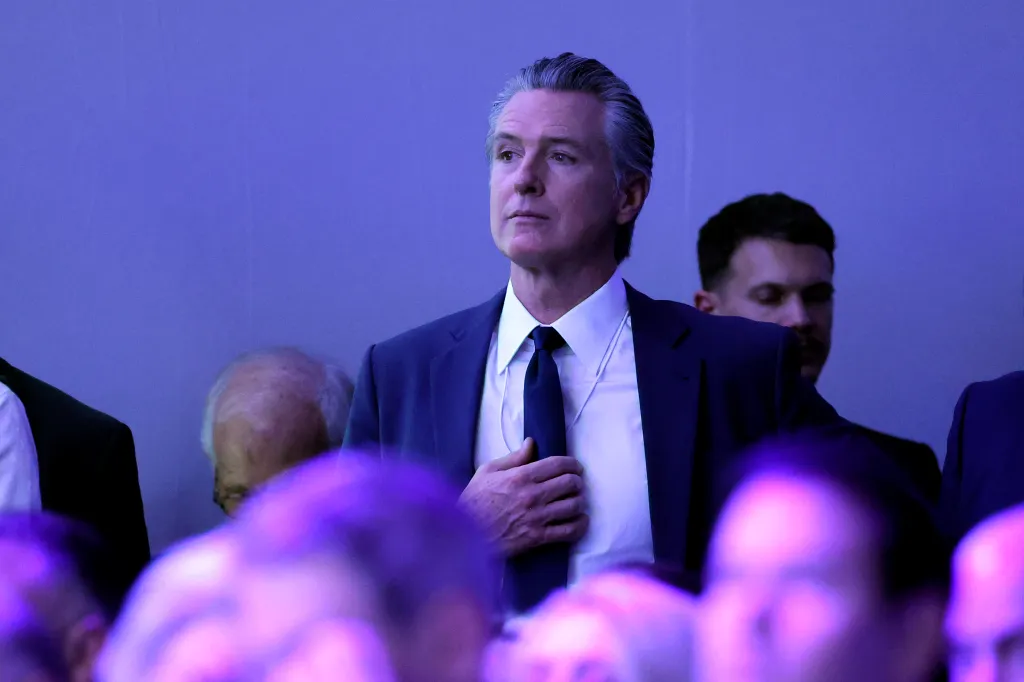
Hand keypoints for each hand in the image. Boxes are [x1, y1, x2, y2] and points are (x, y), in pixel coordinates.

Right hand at [459, 438, 587, 555]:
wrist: (465, 534)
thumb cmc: (474, 500)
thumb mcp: (488, 471)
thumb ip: (513, 458)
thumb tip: (531, 443)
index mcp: (521, 476)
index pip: (559, 464)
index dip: (573, 464)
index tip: (576, 466)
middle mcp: (533, 495)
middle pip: (571, 483)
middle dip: (578, 481)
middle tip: (576, 483)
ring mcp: (537, 517)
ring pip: (573, 506)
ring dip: (579, 501)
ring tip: (576, 500)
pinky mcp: (538, 537)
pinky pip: (569, 531)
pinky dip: (580, 525)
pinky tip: (580, 520)